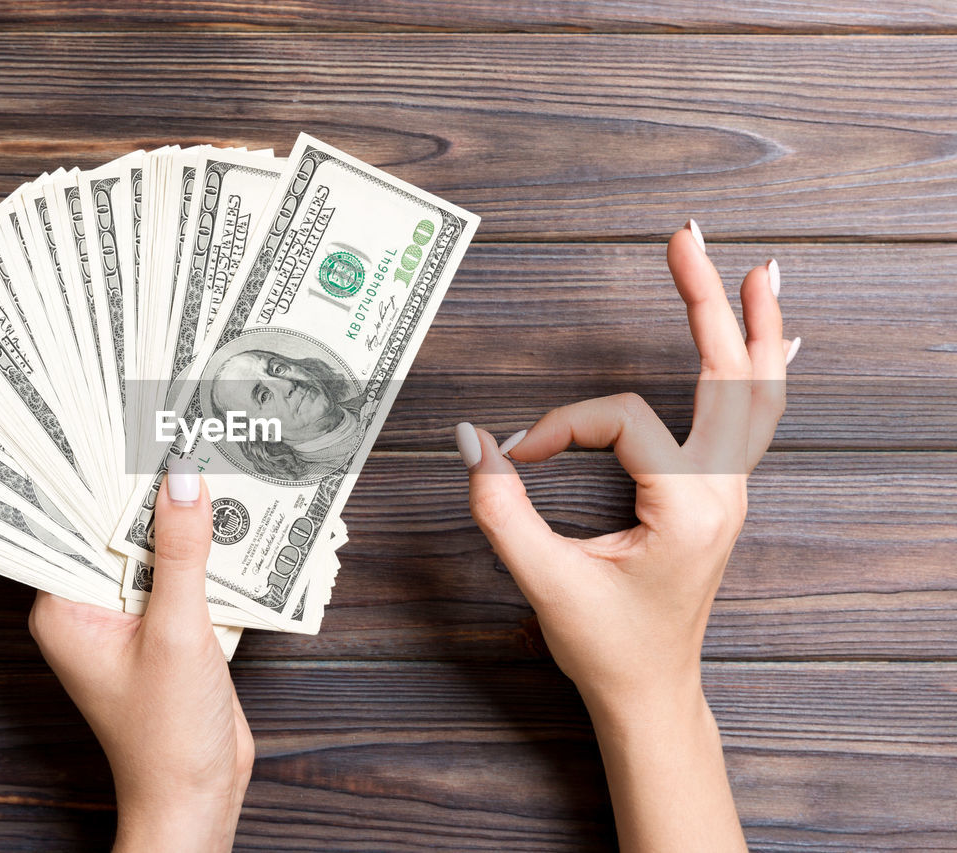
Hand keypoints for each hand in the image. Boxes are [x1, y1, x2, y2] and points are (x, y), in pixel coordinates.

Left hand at [29, 458, 252, 852]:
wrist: (198, 797)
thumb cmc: (168, 735)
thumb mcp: (178, 632)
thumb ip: (181, 552)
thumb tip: (183, 478)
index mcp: (65, 606)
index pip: (75, 520)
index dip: (101, 474)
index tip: (126, 425)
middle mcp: (90, 607)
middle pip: (118, 529)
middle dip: (151, 489)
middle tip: (180, 428)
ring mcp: (129, 618)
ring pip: (155, 549)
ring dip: (185, 519)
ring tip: (213, 460)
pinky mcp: (165, 628)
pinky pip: (181, 575)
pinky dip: (206, 552)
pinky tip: (234, 520)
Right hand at [458, 220, 792, 850]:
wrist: (650, 693)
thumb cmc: (607, 646)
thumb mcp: (545, 581)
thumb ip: (501, 509)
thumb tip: (473, 442)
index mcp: (688, 508)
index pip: (622, 423)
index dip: (560, 428)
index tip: (518, 457)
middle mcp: (721, 493)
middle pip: (728, 376)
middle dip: (706, 302)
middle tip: (686, 239)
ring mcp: (728, 494)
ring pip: (757, 394)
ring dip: (754, 329)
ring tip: (758, 272)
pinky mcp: (717, 497)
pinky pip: (753, 421)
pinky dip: (761, 373)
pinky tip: (776, 344)